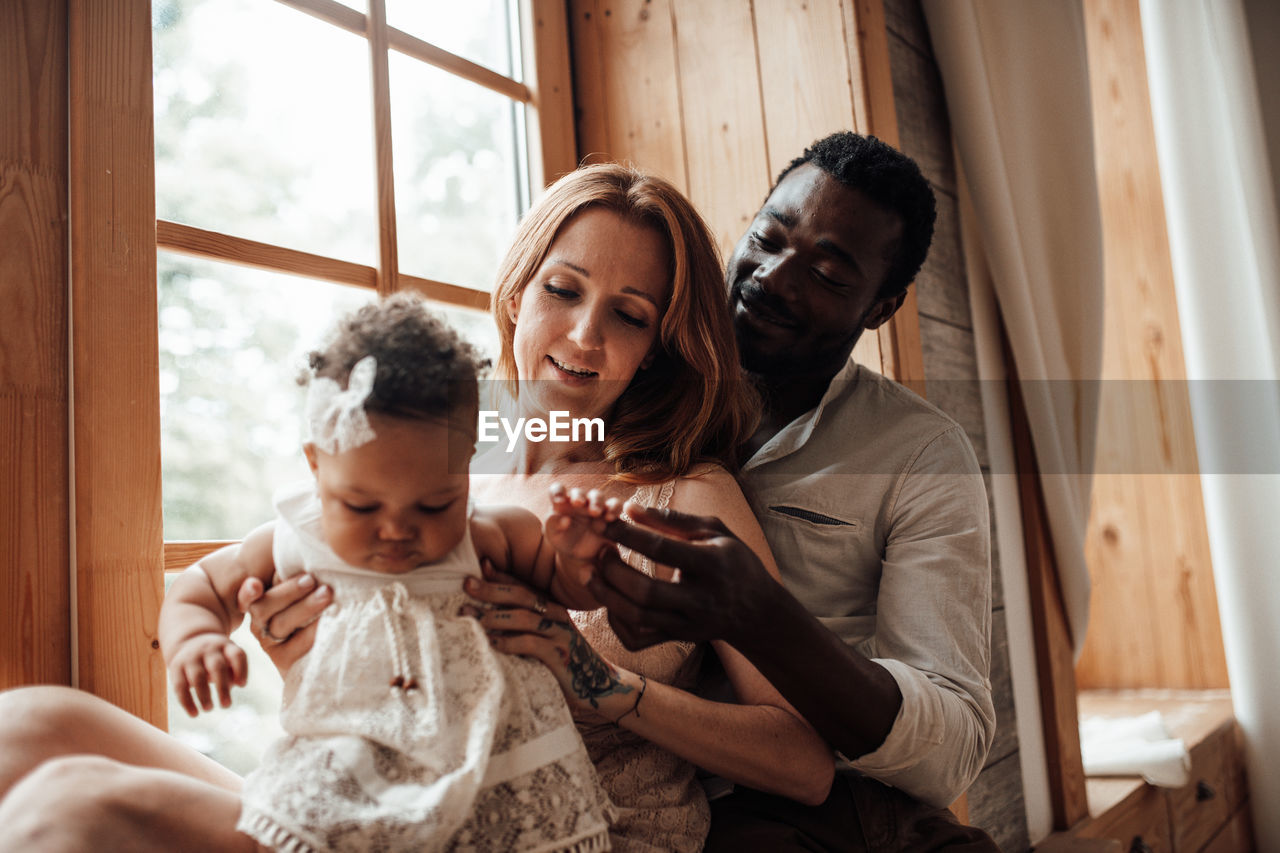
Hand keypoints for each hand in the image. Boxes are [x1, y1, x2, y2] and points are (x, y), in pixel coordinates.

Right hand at [168, 632, 247, 716]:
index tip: (242, 685)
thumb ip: (233, 671)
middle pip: (217, 667)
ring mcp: (191, 657)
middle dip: (222, 687)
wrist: (189, 640)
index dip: (241, 670)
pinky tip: (194, 714)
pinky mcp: (176, 667)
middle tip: (226, 705)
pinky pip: (180, 686)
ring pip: (197, 676)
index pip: (237, 655)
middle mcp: (209, 649)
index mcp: (226, 646)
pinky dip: (187, 702)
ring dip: (204, 695)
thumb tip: (232, 685)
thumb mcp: (227, 657)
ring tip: (209, 709)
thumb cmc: (216, 656)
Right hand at [237, 572, 331, 675]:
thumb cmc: (319, 599)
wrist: (329, 646)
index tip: (255, 584)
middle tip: (312, 580)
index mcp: (262, 600)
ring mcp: (273, 643)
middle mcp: (262, 622)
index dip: (248, 592)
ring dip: (305, 608)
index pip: (247, 596)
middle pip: (265, 607)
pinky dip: (312, 633)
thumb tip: (306, 543)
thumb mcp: (307, 584)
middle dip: (289, 592)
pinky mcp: (286, 662)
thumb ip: (299, 571)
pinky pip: (296, 648)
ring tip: (327, 594)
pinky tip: (327, 622)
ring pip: (281, 624)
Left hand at [463, 560, 641, 725]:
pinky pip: (532, 644)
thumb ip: (521, 625)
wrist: (598, 685)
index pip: (522, 586)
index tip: (477, 568)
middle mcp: (556, 615)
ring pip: (525, 617)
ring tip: (472, 618)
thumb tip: (485, 614)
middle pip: (521, 596)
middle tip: (467, 585)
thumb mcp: (543, 639)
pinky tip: (492, 643)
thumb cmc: (562, 661)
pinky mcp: (560, 656)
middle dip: (492, 589)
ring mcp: (559, 634)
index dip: (500, 576)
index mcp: (551, 608)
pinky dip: (509, 642)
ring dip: (495, 616)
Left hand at [545, 483, 623, 585]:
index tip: (558, 501)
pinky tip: (610, 517)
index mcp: (562, 503)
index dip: (558, 492)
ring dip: (596, 501)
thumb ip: (553, 525)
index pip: (558, 489)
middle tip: (579, 503)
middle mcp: (579, 502)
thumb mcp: (554, 535)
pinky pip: (614, 505)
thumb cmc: (564, 541)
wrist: (582, 555)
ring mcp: (594, 506)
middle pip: (579, 492)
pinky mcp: (609, 514)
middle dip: (579, 496)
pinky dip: (614, 508)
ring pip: (597, 496)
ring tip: (596, 513)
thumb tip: (564, 519)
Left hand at [591, 503, 781, 650]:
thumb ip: (672, 519)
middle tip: (599, 551)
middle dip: (613, 570)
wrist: (757, 610)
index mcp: (712, 564)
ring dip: (606, 595)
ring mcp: (689, 624)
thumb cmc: (733, 561)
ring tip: (592, 573)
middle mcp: (700, 599)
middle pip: (645, 591)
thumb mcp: (714, 530)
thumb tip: (629, 509)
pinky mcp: (678, 639)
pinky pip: (638, 639)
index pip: (663, 550)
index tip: (607, 523)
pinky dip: (616, 622)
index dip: (630, 535)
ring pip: (637, 618)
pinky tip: (610, 600)